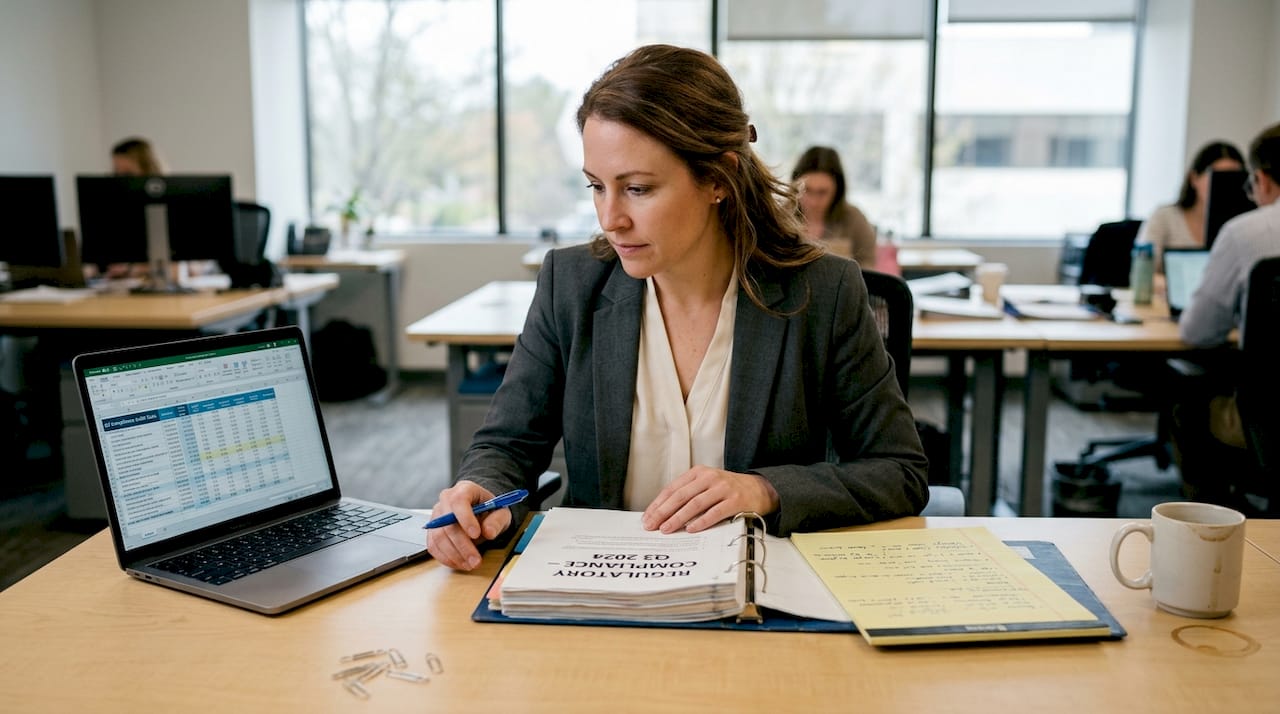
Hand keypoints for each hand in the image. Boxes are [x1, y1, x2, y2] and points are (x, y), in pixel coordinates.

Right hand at [426, 481, 512, 570]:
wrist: (481, 510)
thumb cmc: (490, 509)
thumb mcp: (501, 512)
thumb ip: (497, 521)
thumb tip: (488, 532)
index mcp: (464, 489)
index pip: (459, 501)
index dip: (466, 518)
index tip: (476, 534)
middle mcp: (446, 500)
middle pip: (447, 523)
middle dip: (462, 545)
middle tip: (475, 560)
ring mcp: (436, 516)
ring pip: (439, 537)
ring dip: (454, 555)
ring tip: (470, 564)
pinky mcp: (432, 531)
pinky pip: (433, 546)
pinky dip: (446, 557)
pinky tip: (460, 563)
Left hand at [641, 466, 779, 533]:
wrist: (759, 489)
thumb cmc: (727, 490)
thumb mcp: (706, 484)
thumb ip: (688, 494)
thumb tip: (662, 513)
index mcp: (698, 472)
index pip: (673, 489)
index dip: (658, 504)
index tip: (647, 517)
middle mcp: (709, 478)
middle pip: (681, 496)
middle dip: (663, 512)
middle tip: (651, 525)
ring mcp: (723, 488)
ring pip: (695, 504)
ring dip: (678, 518)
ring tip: (666, 529)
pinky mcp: (735, 500)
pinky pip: (715, 513)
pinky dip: (701, 522)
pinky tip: (691, 530)